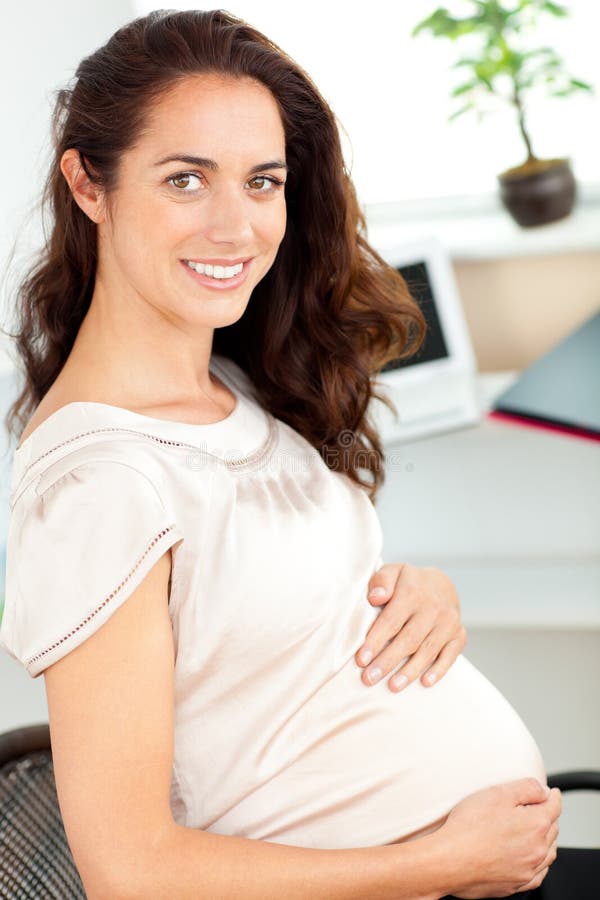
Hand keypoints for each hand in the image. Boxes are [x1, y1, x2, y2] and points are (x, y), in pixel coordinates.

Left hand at [355, 562, 466, 690]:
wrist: (441, 585)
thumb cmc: (407, 583)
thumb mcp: (392, 572)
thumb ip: (381, 581)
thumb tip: (375, 598)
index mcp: (412, 592)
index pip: (391, 620)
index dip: (375, 641)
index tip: (361, 660)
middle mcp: (433, 608)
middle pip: (408, 639)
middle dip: (387, 661)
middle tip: (369, 679)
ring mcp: (448, 623)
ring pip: (427, 651)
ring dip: (409, 671)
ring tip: (392, 687)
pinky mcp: (459, 635)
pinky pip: (450, 655)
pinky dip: (439, 670)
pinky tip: (425, 682)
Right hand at [440, 778, 560, 897]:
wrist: (449, 861)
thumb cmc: (468, 828)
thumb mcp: (497, 794)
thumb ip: (526, 788)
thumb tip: (543, 790)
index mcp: (536, 826)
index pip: (554, 807)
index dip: (553, 796)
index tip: (552, 792)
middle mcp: (536, 850)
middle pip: (552, 829)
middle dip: (549, 816)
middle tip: (541, 807)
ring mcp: (527, 870)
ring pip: (548, 853)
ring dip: (547, 840)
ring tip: (539, 831)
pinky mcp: (516, 885)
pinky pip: (538, 874)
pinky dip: (540, 863)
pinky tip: (532, 858)